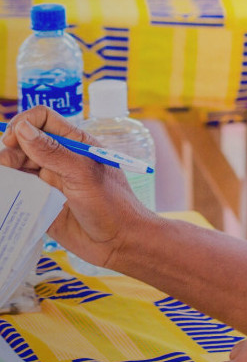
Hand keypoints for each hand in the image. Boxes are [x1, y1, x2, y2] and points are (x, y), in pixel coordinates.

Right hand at [0, 107, 149, 268]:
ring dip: (6, 168)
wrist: (119, 243)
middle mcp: (61, 159)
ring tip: (6, 179)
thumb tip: (22, 129)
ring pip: (17, 165)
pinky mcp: (41, 201)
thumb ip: (53, 152)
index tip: (12, 139)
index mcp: (76, 144)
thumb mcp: (83, 174)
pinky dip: (8, 187)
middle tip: (7, 165)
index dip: (24, 123)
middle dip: (10, 148)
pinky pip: (18, 189)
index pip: (43, 119)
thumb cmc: (112, 205)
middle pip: (24, 141)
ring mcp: (50, 180)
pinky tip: (7, 191)